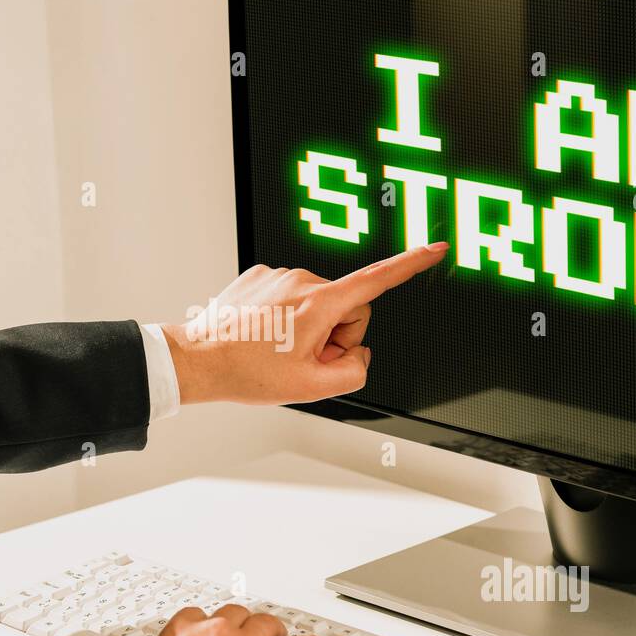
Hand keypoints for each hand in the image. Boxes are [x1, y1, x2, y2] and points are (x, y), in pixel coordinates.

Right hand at [123, 604, 321, 635]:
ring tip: (277, 633)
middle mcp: (218, 632)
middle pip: (234, 614)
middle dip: (238, 623)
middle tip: (241, 631)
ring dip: (272, 628)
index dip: (203, 626)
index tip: (206, 633)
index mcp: (184, 632)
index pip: (195, 616)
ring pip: (265, 624)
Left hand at [162, 242, 447, 404]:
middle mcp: (301, 280)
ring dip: (310, 327)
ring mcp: (279, 274)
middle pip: (347, 306)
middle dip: (336, 334)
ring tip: (279, 350)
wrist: (199, 360)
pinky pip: (291, 296)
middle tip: (306, 359)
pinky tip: (265, 336)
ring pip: (319, 302)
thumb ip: (355, 371)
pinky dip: (286, 317)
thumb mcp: (313, 387)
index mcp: (320, 303)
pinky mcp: (260, 276)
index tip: (435, 249)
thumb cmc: (247, 372)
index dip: (411, 265)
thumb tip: (358, 354)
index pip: (378, 279)